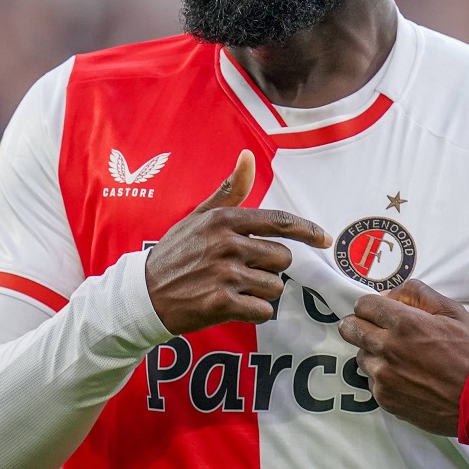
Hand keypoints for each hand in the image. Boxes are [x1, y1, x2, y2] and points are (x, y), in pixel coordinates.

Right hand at [145, 150, 332, 334]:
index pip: (278, 221)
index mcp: (224, 220)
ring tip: (234, 288)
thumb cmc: (176, 253)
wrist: (143, 294)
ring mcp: (223, 274)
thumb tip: (248, 156)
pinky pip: (263, 310)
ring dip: (261, 292)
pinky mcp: (220, 304)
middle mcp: (226, 244)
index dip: (308, 231)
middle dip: (271, 268)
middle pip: (282, 258)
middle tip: (245, 271)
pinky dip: (255, 311)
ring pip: (274, 286)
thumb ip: (230, 190)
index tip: (325, 240)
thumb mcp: (200, 217)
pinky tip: (234, 305)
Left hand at [338, 279, 468, 435]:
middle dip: (361, 324)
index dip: (371, 306)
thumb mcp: (451, 310)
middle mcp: (387, 349)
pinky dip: (383, 377)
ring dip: (373, 353)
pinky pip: (371, 381)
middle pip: (349, 328)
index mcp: (403, 323)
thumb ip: (417, 293)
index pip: (363, 305)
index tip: (381, 312)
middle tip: (378, 330)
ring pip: (360, 356)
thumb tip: (389, 295)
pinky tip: (406, 378)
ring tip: (400, 358)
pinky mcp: (385, 399)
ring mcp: (384, 376)